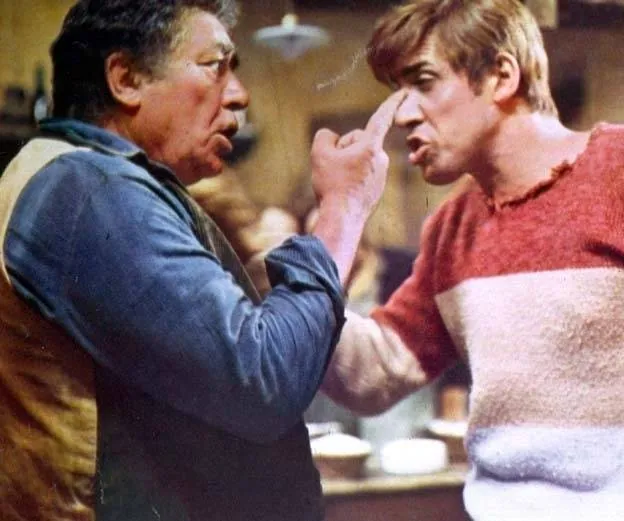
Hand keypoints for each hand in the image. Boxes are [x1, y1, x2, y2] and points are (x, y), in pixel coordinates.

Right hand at [310, 89, 406, 213]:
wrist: (342, 219)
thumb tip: (332, 139)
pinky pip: (359, 175)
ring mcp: (380, 176)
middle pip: (357, 141)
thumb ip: (325, 136)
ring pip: (357, 159)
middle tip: (333, 167)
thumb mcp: (319, 153)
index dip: (391, 103)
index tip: (405, 92)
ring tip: (337, 182)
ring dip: (345, 165)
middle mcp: (381, 159)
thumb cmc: (332, 184)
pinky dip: (349, 179)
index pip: (381, 118)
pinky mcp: (376, 189)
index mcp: (371, 146)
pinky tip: (342, 191)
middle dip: (343, 149)